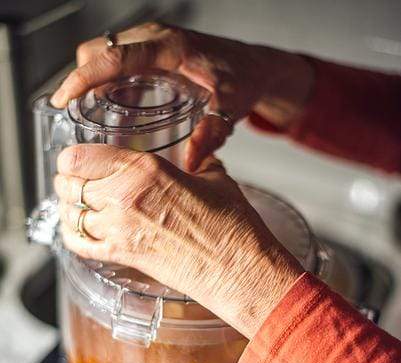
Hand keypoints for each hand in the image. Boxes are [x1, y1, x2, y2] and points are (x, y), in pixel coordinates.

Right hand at [51, 22, 313, 170]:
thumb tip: (190, 162)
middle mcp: (155, 39)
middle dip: (81, 79)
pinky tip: (111, 108)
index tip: (64, 98)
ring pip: (104, 54)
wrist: (255, 67)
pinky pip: (117, 61)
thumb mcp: (229, 108)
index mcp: (170, 47)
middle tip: (74, 114)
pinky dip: (106, 80)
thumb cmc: (243, 80)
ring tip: (89, 115)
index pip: (114, 57)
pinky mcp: (152, 52)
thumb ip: (211, 134)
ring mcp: (152, 43)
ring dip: (92, 80)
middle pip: (99, 51)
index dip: (84, 77)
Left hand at [55, 144, 303, 337]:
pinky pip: (78, 244)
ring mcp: (119, 230)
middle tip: (73, 180)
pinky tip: (78, 229)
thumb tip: (195, 158)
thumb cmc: (232, 225)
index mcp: (145, 169)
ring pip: (69, 214)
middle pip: (68, 184)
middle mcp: (125, 197)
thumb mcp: (214, 177)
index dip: (71, 157)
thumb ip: (196, 162)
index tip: (76, 159)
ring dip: (69, 208)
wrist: (237, 268)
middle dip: (67, 181)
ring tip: (76, 204)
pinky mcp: (122, 257)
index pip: (80, 156)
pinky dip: (72, 235)